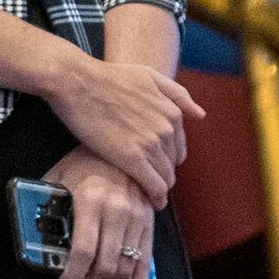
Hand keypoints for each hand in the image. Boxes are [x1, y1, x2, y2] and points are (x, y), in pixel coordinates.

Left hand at [44, 150, 160, 278]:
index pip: (83, 251)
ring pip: (124, 268)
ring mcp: (137, 219)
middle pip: (104, 265)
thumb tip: (30, 224)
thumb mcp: (61, 174)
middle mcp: (117, 212)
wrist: (124, 141)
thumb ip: (47, 200)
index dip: (72, 275)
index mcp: (92, 201)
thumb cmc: (86, 159)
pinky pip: (146, 262)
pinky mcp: (150, 224)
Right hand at [47, 50, 200, 202]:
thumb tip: (200, 115)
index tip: (154, 164)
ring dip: (158, 188)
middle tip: (146, 178)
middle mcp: (166, 129)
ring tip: (146, 193)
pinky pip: (153, 186)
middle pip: (172, 164)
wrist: (77, 82)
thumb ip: (177, 94)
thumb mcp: (149, 76)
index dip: (166, 158)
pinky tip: (150, 202)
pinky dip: (155, 197)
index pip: (178, 147)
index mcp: (171, 112)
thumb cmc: (108, 77)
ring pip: (165, 178)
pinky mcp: (131, 159)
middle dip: (162, 173)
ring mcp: (150, 144)